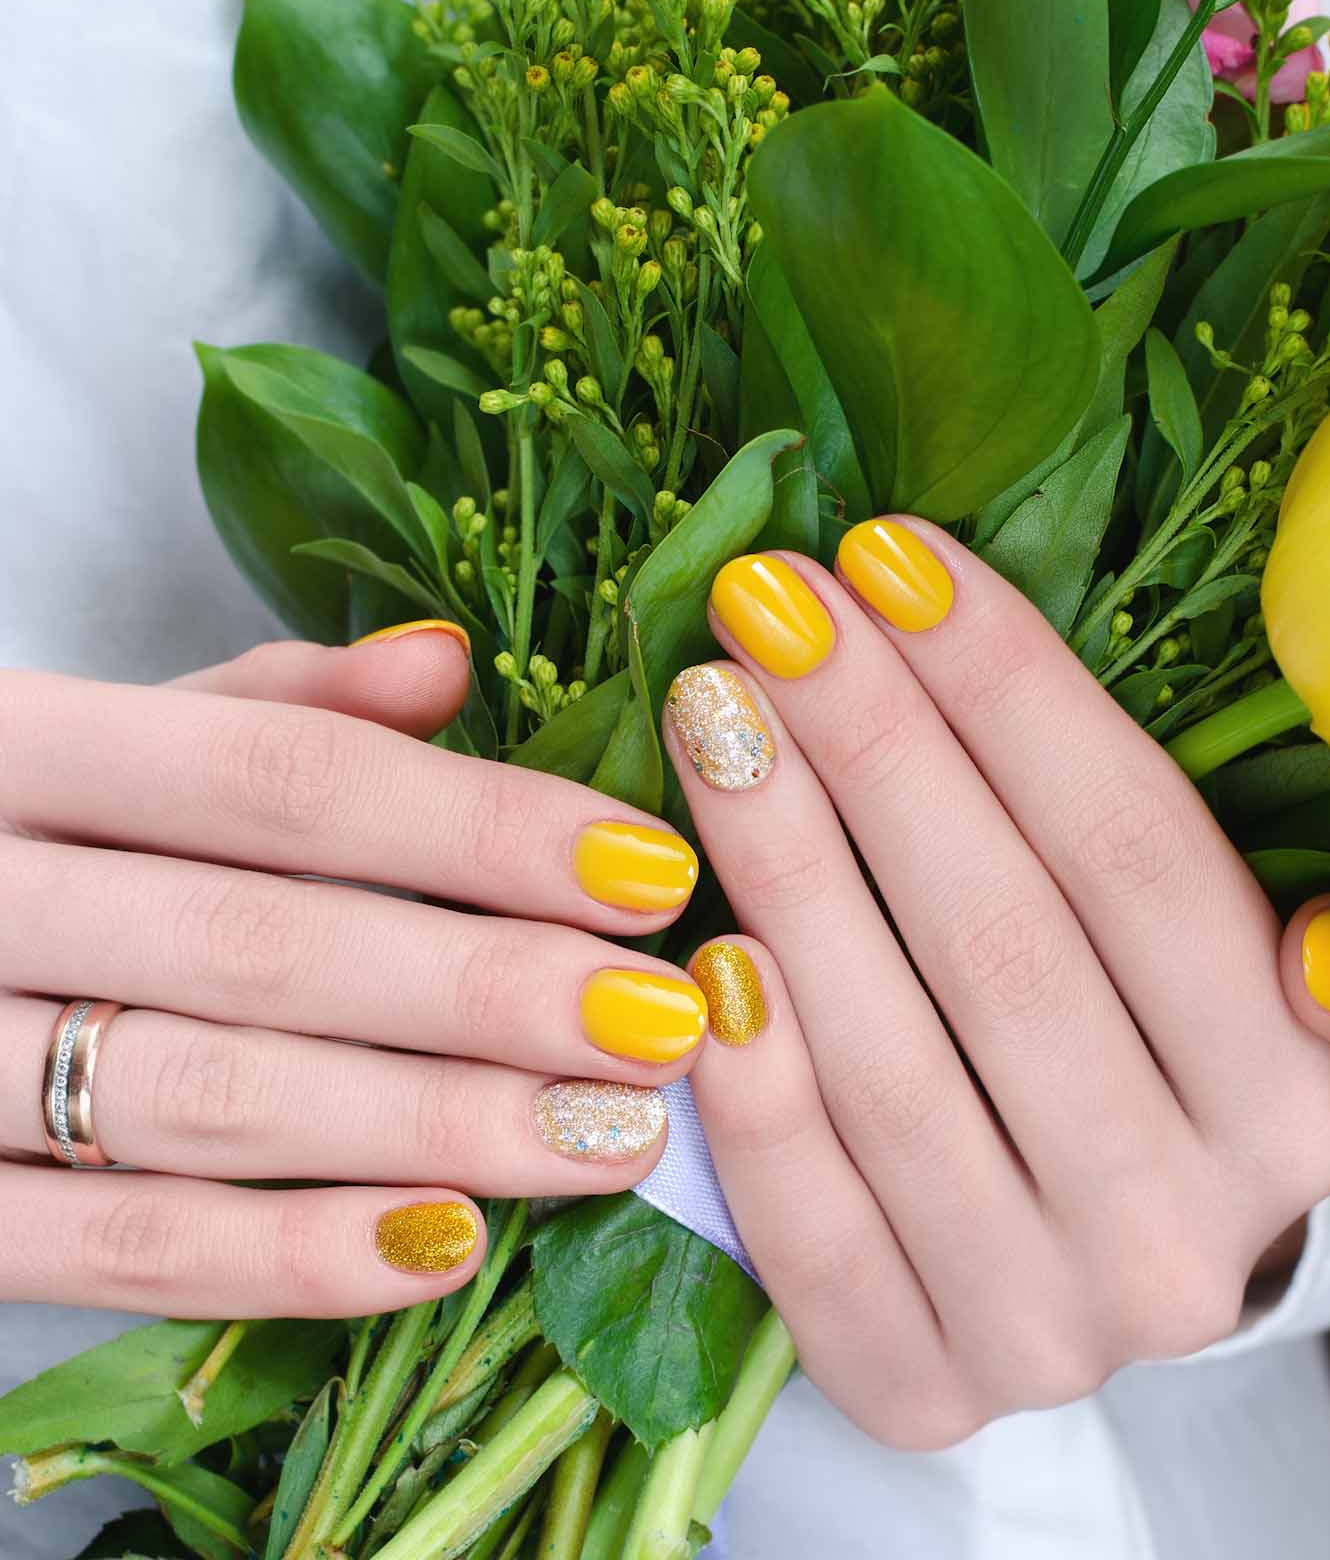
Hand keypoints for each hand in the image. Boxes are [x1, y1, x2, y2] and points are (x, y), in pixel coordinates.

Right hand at [0, 625, 704, 1316]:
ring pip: (206, 1100)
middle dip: (484, 992)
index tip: (646, 870)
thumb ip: (256, 707)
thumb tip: (447, 668)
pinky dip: (282, 1258)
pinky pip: (111, 1249)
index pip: (280, 781)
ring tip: (610, 1140)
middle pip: (262, 945)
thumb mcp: (77, 730)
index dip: (474, 829)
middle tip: (667, 1022)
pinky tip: (446, 1246)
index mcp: (16, 747)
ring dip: (430, 1127)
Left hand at [665, 522, 1329, 1447]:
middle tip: (770, 600)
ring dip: (784, 860)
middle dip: (873, 739)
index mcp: (1302, 1097)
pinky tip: (694, 942)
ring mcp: (1052, 1322)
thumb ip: (1200, 897)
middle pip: (1004, 937)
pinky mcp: (921, 1384)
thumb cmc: (1140, 1058)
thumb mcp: (1211, 968)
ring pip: (894, 1062)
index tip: (889, 553)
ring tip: (709, 706)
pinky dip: (753, 1076)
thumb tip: (1297, 931)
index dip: (1008, 688)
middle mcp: (1195, 1230)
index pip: (1136, 853)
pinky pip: (813, 1221)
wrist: (1079, 1260)